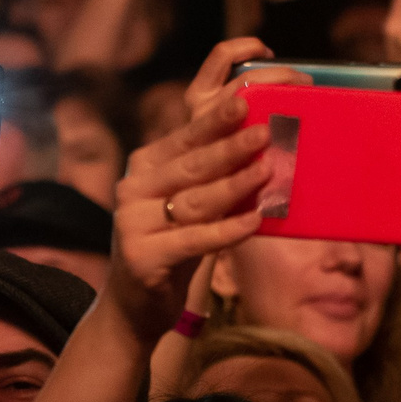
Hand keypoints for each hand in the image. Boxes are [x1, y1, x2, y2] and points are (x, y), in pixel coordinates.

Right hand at [106, 42, 274, 334]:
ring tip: (267, 172)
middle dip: (230, 146)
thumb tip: (262, 141)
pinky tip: (255, 221)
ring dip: (234, 186)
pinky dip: (227, 230)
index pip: (185, 135)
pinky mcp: (143, 257)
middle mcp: (133, 188)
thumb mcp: (186, 202)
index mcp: (145, 165)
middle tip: (266, 131)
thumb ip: (210, 174)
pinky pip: (194, 240)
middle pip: (190, 163)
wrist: (134, 305)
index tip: (248, 96)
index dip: (216, 117)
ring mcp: (133, 222)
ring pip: (194, 200)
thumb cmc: (174, 245)